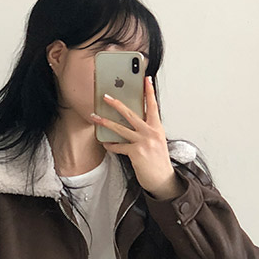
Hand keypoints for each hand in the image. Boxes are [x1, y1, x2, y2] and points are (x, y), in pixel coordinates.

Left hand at [90, 76, 184, 198]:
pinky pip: (119, 147)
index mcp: (157, 128)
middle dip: (116, 104)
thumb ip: (147, 130)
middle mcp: (151, 132)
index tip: (146, 79)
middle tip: (106, 96)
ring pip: (120, 128)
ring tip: (95, 117)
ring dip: (105, 122)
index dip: (149, 92)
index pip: (153, 106)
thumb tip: (132, 122)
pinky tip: (105, 143)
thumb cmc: (159, 161)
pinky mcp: (136, 153)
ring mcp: (143, 142)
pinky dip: (111, 145)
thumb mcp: (157, 141)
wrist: (163, 179)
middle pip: (131, 114)